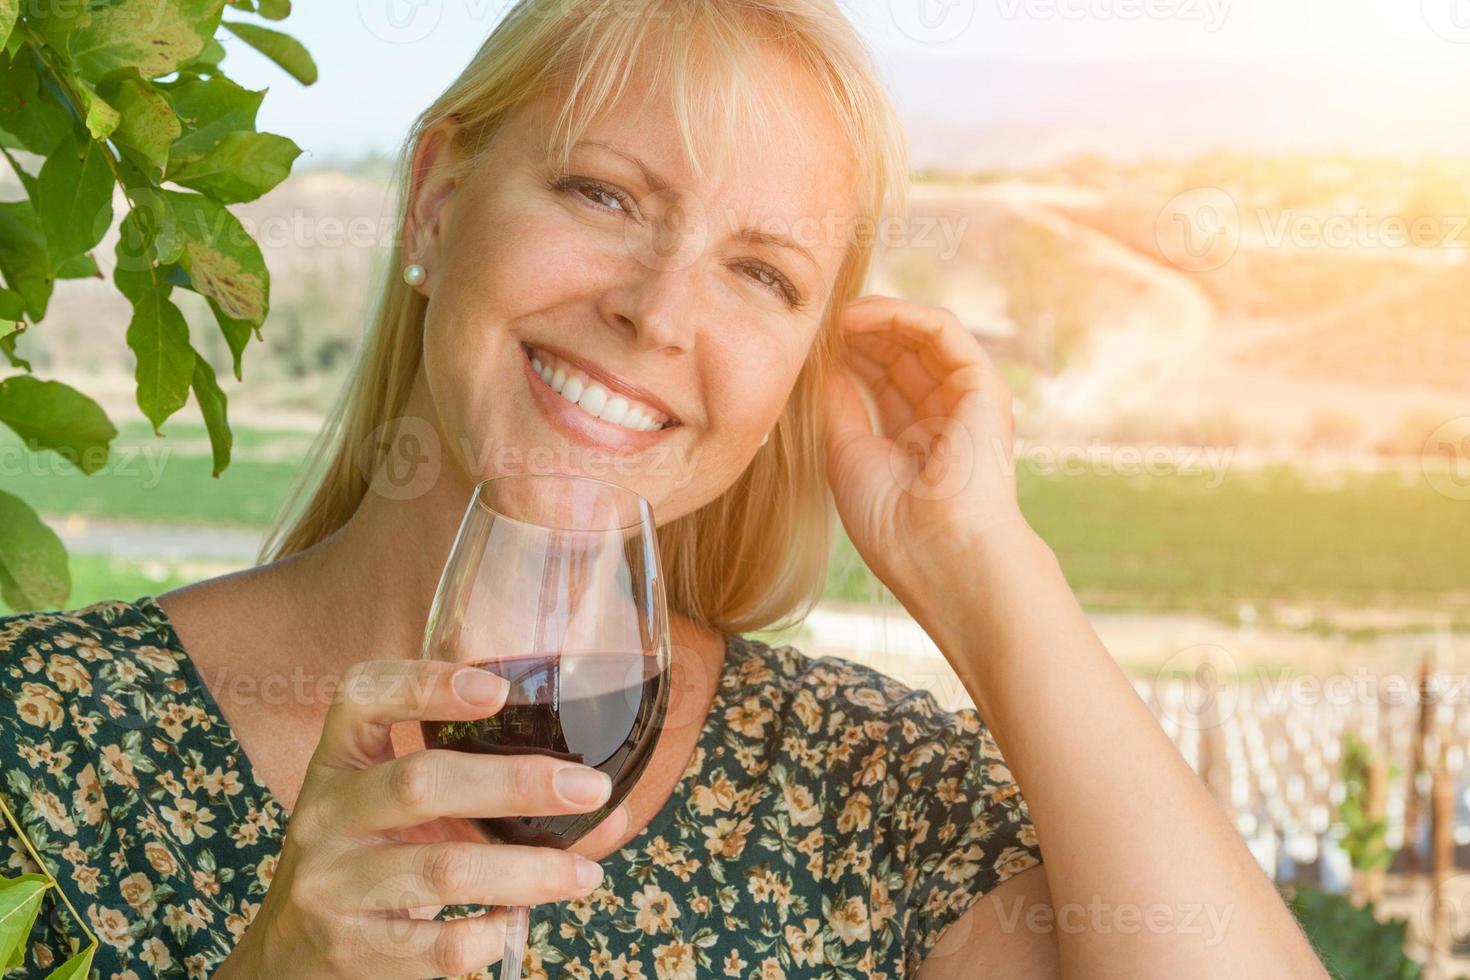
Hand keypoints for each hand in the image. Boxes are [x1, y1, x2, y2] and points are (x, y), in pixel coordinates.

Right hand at [216, 659, 627, 979]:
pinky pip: (439, 944)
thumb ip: (492, 796)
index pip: (362, 696)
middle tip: (589, 789)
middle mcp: (325, 813)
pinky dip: (493, 933)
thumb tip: (610, 812)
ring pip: (442, 870)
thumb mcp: (404, 811)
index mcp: (339, 759)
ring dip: (528, 872)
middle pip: (421, 781)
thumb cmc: (374, 856)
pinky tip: (517, 922)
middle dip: (517, 784)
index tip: (499, 690)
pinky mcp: (350, 950)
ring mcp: (331, 884)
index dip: (425, 684)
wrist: (291, 955)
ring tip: (584, 875)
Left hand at [823, 295, 1031, 597]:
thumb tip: (821, 362)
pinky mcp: (983, 385)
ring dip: (875, 318)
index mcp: (916, 441)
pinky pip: (943, 331)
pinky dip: (901, 315)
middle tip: (814, 318)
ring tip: (832, 313)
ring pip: (921, 337)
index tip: (805, 343)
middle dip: (857, 333)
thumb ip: (838, 404)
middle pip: (899, 355)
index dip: (844, 356)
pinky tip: (859, 317)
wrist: (938, 553)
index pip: (881, 381)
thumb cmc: (892, 522)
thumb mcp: (847, 453)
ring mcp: (966, 400)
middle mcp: (945, 417)